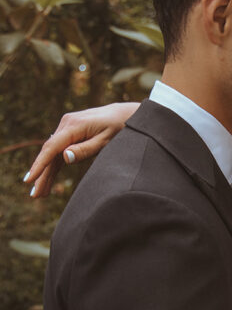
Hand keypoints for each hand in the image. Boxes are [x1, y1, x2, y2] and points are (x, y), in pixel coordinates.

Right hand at [23, 103, 138, 196]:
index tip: (30, 180)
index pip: (52, 148)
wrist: (125, 114)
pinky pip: (58, 150)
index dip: (40, 165)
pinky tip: (47, 180)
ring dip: (46, 173)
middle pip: (49, 152)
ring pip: (52, 153)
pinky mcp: (70, 132)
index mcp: (74, 126)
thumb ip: (86, 149)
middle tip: (35, 195)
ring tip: (39, 193)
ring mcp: (67, 126)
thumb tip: (64, 157)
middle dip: (41, 174)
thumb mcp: (106, 140)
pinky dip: (53, 165)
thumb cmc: (118, 127)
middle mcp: (66, 124)